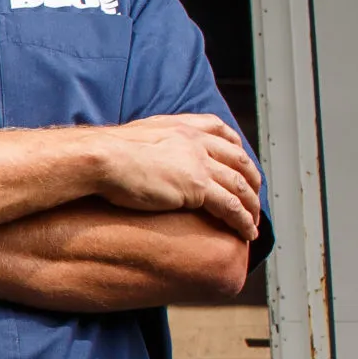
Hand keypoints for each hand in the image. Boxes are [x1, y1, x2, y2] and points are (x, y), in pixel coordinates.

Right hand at [87, 115, 263, 240]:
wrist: (103, 159)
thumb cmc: (107, 153)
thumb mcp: (135, 137)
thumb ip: (150, 142)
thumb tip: (142, 153)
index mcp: (183, 127)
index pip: (222, 131)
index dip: (236, 148)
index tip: (240, 161)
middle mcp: (198, 142)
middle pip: (238, 160)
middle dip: (251, 179)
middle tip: (254, 195)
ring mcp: (200, 164)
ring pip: (240, 185)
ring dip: (251, 204)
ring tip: (253, 221)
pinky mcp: (198, 188)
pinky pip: (231, 206)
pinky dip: (243, 220)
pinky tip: (246, 231)